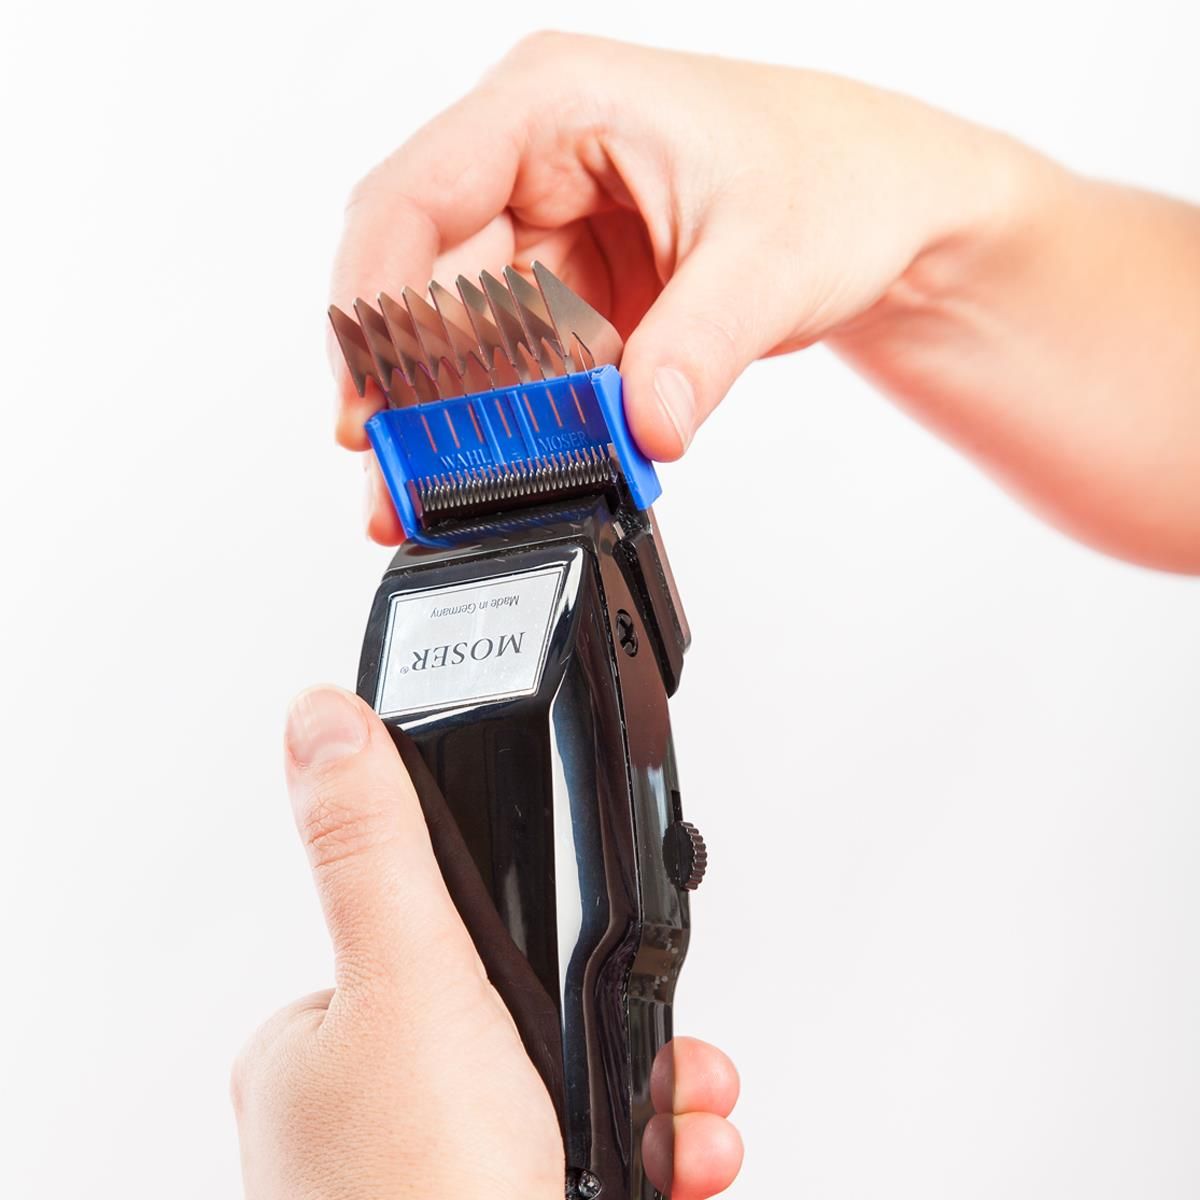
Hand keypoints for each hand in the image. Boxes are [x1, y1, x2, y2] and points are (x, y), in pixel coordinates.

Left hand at [232, 685, 743, 1198]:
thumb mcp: (408, 986)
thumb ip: (373, 847)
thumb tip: (311, 719)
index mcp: (321, 1045)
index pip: (436, 946)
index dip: (526, 945)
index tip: (587, 954)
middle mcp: (368, 1114)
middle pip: (520, 1022)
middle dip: (614, 1023)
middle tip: (668, 1041)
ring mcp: (434, 1176)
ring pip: (565, 1094)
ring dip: (650, 1091)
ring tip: (694, 1102)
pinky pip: (583, 1161)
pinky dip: (645, 1156)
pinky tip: (681, 1158)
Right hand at [330, 32, 1021, 544]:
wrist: (887, 206)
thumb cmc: (837, 176)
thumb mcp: (771, 257)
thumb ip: (698, 347)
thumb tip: (645, 427)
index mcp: (555, 105)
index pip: (413, 198)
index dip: (373, 306)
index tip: (369, 402)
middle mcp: (532, 162)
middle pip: (423, 283)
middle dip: (411, 392)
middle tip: (402, 483)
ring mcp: (549, 231)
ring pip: (464, 336)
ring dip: (459, 420)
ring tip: (446, 498)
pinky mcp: (573, 293)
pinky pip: (519, 365)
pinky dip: (517, 421)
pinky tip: (513, 470)